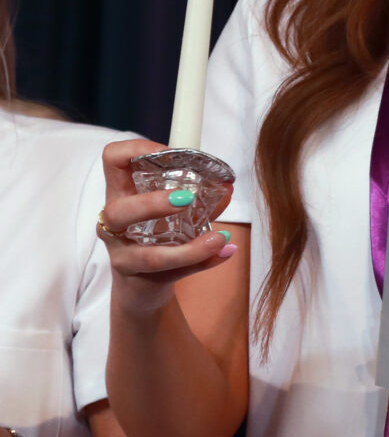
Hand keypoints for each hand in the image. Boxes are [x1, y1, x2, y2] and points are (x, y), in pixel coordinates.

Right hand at [98, 140, 236, 312]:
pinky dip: (203, 263)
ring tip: (219, 237)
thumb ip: (202, 198)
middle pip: (117, 212)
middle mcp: (115, 225)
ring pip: (147, 256)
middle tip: (187, 198)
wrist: (143, 287)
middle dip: (151, 204)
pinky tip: (225, 252)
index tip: (167, 153)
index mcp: (122, 194)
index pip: (112, 160)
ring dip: (188, 248)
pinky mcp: (140, 280)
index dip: (134, 150)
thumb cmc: (157, 236)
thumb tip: (228, 186)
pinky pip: (171, 274)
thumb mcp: (176, 212)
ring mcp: (123, 255)